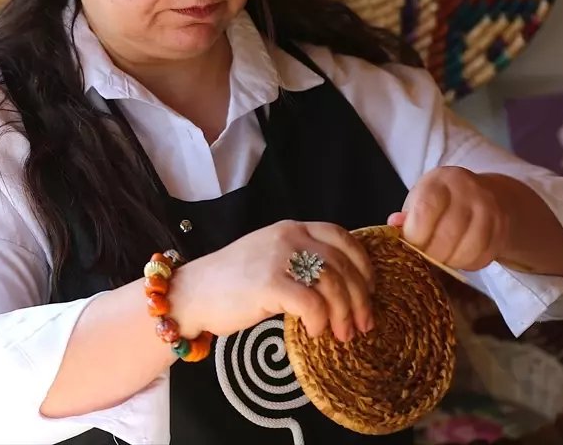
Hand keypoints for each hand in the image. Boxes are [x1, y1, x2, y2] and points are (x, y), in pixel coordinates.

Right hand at [172, 220, 374, 342]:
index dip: (363, 264)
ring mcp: (278, 257)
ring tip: (342, 335)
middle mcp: (289, 236)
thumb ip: (301, 258)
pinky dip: (320, 322)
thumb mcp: (271, 256)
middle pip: (343, 265)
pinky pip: (312, 305)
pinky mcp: (268, 283)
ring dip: (344, 314)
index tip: (370, 289)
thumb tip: (344, 284)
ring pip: (332, 285)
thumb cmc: (232, 282)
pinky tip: (314, 332)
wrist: (192, 293)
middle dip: (360, 298)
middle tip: (363, 324)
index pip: (342, 237)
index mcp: (292, 228)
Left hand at [387, 167, 509, 271]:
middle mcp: (468, 191)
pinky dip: (467, 264)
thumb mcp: (421, 199)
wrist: (488, 195)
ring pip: (467, 249)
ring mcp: (488, 210)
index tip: (410, 244)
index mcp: (440, 181)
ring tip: (441, 257)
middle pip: (447, 235)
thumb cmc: (443, 200)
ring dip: (450, 261)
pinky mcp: (501, 229)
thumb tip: (393, 225)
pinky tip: (459, 257)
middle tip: (424, 257)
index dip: (415, 234)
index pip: (426, 209)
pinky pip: (482, 257)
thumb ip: (408, 215)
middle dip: (431, 253)